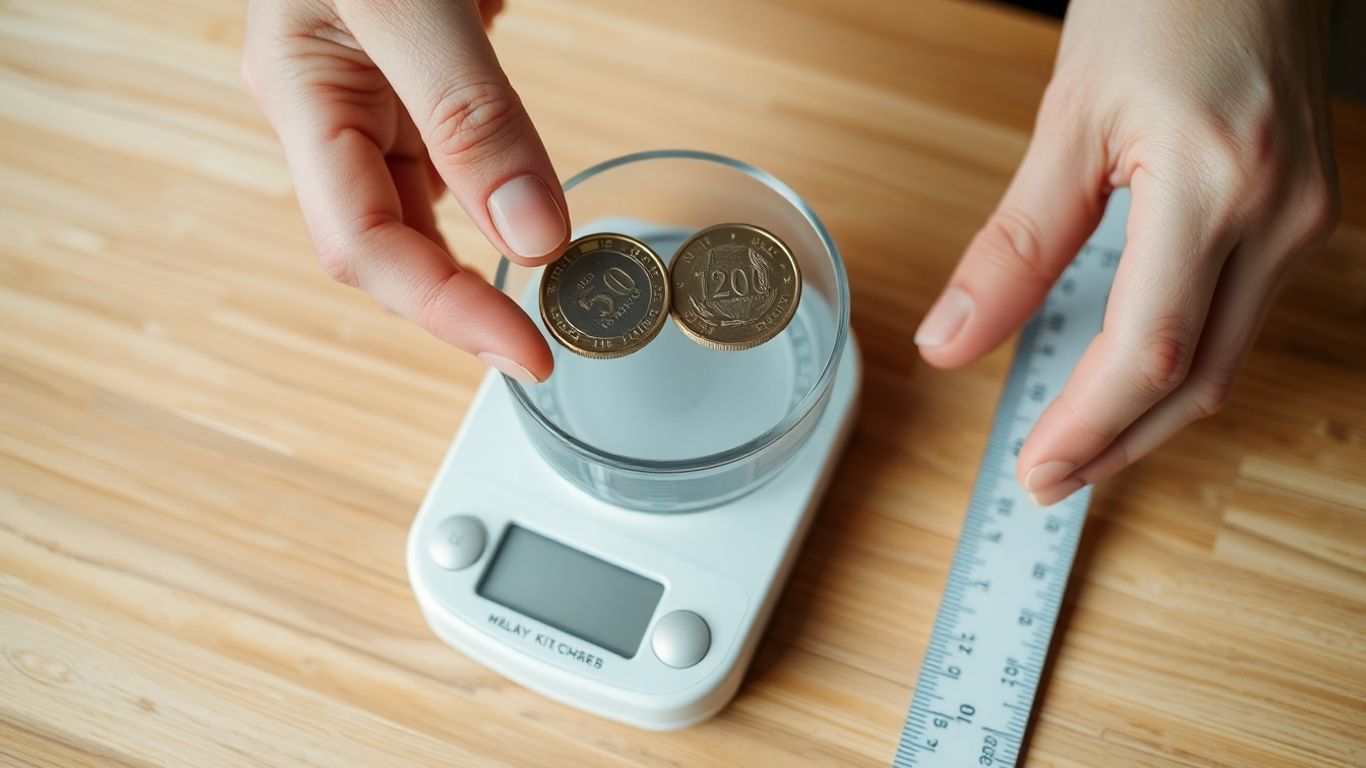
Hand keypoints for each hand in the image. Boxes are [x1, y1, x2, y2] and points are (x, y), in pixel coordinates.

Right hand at [242, 0, 565, 382]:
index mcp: (302, 94)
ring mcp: (373, 87)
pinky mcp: (420, 65)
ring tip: (549, 292)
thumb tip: (531, 237)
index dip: (446, 312)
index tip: (527, 354)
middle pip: (390, 242)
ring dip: (482, 253)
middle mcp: (331, 105)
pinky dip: (495, 190)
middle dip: (461, 301)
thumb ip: (469, 113)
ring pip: (425, 203)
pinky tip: (524, 209)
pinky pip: (453, 152)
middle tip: (544, 344)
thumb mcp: (408, 3)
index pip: (365, 245)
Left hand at [914, 0, 1338, 504]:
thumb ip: (1013, 244)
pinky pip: (1239, 317)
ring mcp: (1304, 219)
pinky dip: (1179, 362)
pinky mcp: (1304, 214)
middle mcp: (1279, 216)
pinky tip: (1126, 376)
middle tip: (1047, 480)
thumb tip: (949, 343)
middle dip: (1118, 444)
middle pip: (1197, 378)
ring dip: (1147, 414)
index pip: (1148, 350)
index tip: (1035, 469)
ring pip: (1225, 358)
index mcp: (1214, 186)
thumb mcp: (1067, 120)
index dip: (1089, 426)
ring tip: (1075, 444)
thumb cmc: (1164, 1)